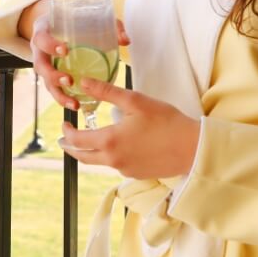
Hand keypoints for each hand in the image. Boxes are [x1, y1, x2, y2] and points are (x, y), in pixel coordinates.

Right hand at [27, 4, 129, 111]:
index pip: (41, 38)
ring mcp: (43, 64)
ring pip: (45, 82)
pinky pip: (53, 89)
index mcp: (43, 31)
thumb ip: (108, 25)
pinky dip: (63, 98)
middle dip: (53, 75)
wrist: (55, 23)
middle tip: (69, 80)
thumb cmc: (72, 20)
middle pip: (40, 65)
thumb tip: (125, 40)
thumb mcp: (87, 16)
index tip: (65, 50)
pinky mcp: (49, 75)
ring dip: (59, 93)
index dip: (50, 45)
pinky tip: (76, 105)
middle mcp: (39, 49)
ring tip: (74, 102)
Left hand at [56, 76, 200, 179]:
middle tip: (65, 138)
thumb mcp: (135, 101)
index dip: (67, 132)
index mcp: (110, 141)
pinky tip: (119, 145)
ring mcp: (125, 170)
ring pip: (99, 162)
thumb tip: (83, 81)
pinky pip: (116, 165)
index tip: (64, 123)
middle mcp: (113, 160)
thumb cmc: (166, 122)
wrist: (193, 148)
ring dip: (90, 151)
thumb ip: (106, 91)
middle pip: (82, 157)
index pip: (77, 140)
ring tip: (90, 139)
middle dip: (70, 147)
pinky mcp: (136, 174)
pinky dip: (110, 155)